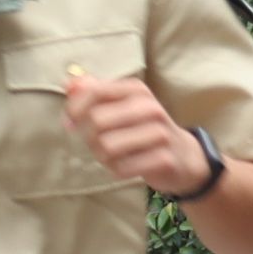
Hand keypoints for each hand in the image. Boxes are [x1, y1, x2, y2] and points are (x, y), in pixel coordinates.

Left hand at [62, 70, 205, 193]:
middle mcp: (149, 107)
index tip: (70, 122)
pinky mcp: (163, 159)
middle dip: (87, 136)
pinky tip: (124, 166)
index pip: (94, 92)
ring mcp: (159, 133)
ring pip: (106, 146)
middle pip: (96, 121)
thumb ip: (94, 92)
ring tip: (109, 155)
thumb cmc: (142, 128)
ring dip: (101, 155)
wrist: (182, 155)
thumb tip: (69, 83)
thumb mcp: (121, 104)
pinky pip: (121, 168)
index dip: (74, 109)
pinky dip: (116, 169)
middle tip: (94, 142)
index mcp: (136, 89)